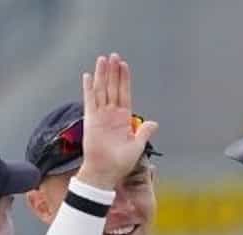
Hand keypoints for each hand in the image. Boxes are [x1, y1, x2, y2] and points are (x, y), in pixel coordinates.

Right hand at [76, 53, 157, 189]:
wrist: (105, 172)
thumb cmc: (120, 163)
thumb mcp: (137, 146)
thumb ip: (143, 132)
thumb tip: (153, 123)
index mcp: (124, 119)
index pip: (125, 94)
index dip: (124, 80)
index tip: (124, 65)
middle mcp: (111, 114)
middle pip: (113, 88)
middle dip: (114, 72)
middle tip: (114, 55)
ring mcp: (100, 116)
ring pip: (101, 90)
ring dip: (103, 75)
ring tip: (103, 59)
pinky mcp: (91, 119)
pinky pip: (90, 100)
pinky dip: (89, 88)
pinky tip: (89, 75)